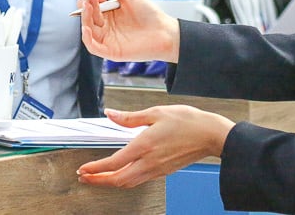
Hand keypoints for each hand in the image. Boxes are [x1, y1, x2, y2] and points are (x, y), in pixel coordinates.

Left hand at [77, 106, 234, 187]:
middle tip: (85, 177)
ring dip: (111, 182)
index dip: (96, 169)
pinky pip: (139, 180)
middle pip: (118, 180)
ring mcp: (157, 169)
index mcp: (145, 146)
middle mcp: (149, 162)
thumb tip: (111, 114)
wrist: (211, 135)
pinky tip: (121, 173)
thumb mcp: (156, 112)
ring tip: (98, 178)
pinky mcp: (163, 171)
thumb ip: (130, 117)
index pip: (114, 163)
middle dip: (98, 181)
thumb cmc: (188, 122)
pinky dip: (125, 180)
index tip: (84, 169)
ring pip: (128, 183)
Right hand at [79, 0, 180, 62]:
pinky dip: (87, 38)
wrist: (165, 32)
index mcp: (109, 14)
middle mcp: (106, 27)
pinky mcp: (110, 51)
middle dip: (86, 7)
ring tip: (88, 8)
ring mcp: (108, 39)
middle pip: (88, 17)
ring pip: (88, 31)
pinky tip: (87, 28)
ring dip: (84, 19)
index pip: (91, 7)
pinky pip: (93, 47)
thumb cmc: (149, 15)